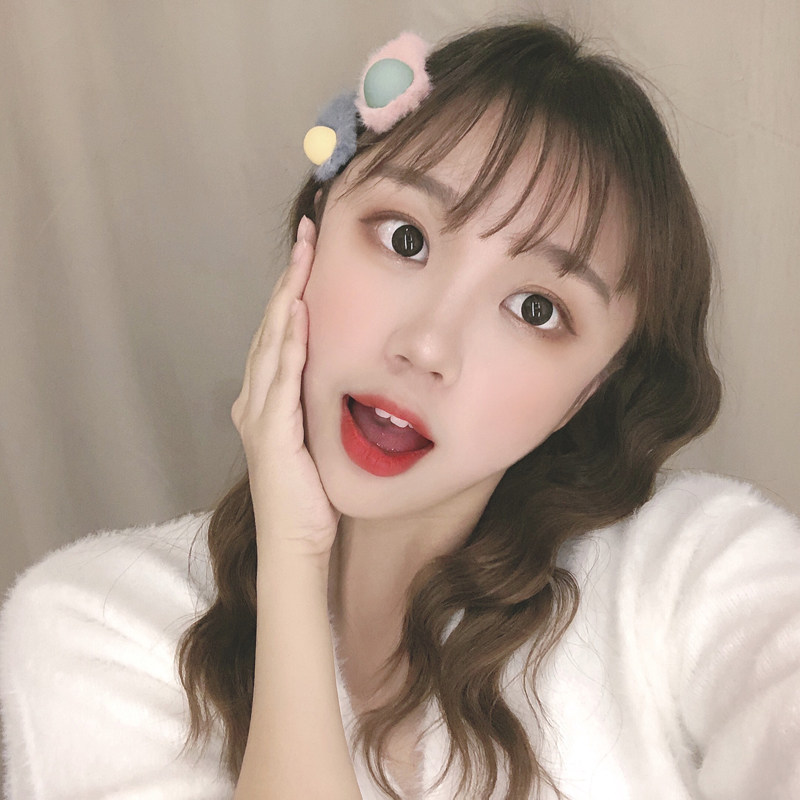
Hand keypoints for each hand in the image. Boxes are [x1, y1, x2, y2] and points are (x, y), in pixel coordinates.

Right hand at [231, 216, 339, 559]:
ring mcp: (258, 413)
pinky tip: (299, 314)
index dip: (293, 290)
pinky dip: (288, 343)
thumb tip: (341, 373)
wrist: (295, 542)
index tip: (311, 253)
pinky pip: (281, 379)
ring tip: (303, 257)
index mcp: (265, 398)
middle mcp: (254, 398)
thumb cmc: (308, 495)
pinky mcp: (270, 431)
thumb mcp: (315, 437)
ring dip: (288, 297)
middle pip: (271, 326)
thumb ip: (316, 403)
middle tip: (307, 235)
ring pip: (272, 342)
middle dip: (289, 279)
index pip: (280, 333)